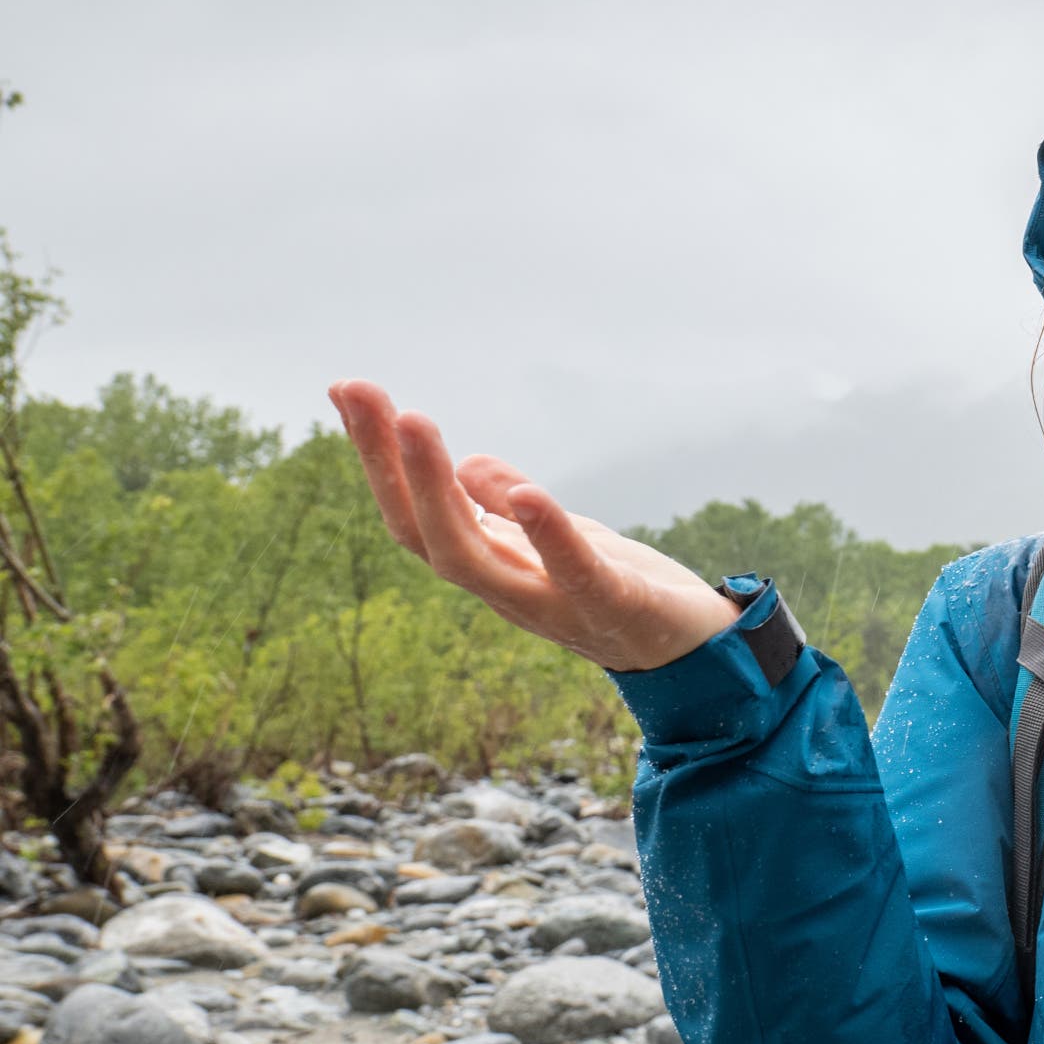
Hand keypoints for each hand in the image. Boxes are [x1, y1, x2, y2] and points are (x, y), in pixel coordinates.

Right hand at [326, 379, 741, 671]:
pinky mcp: (615, 608)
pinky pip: (574, 574)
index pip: (414, 513)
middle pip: (424, 532)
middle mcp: (506, 590)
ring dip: (437, 491)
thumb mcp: (559, 536)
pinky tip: (529, 494)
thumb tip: (465, 465)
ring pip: (473, 558)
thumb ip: (508, 506)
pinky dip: (548, 537)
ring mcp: (554, 605)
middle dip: (388, 463)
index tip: (346, 391)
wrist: (696, 653)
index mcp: (492, 565)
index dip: (376, 458)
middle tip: (362, 395)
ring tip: (415, 423)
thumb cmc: (617, 588)